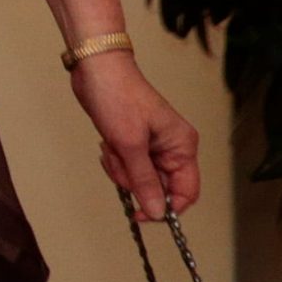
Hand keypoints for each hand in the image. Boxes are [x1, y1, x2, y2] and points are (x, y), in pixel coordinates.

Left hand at [73, 55, 200, 220]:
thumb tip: (158, 212)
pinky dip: (115, 159)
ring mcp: (152, 145)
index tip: (142, 214)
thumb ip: (144, 181)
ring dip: (121, 168)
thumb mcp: (129, 144)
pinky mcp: (134, 141)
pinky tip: (107, 143)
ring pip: (140, 177)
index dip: (166, 207)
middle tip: (119, 161)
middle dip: (134, 179)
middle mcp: (172, 147)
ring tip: (111, 146)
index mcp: (182, 146)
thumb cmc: (117, 95)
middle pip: (160, 187)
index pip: (186, 192)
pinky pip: (128, 165)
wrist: (94, 68)